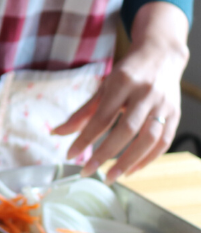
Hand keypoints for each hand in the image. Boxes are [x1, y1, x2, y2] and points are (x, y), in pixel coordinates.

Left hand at [54, 2, 187, 181]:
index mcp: (123, 83)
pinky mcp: (176, 113)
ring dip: (129, 161)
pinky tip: (132, 169)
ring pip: (149, 138)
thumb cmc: (128, 74)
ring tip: (112, 176)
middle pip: (127, 129)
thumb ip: (83, 112)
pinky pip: (164, 141)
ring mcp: (163, 104)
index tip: (70, 155)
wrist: (161, 55)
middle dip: (106, 154)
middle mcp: (145, 93)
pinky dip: (148, 158)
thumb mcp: (103, 87)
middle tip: (88, 171)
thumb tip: (57, 133)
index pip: (102, 117)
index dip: (85, 138)